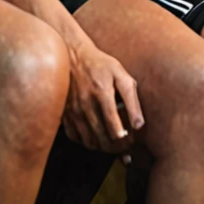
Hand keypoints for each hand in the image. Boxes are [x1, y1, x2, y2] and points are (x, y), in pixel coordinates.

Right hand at [63, 41, 143, 157]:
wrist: (72, 55)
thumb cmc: (100, 64)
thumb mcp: (120, 73)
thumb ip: (131, 98)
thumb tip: (139, 124)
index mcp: (102, 91)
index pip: (113, 124)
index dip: (123, 138)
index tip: (130, 140)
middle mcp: (85, 103)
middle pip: (101, 136)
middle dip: (115, 146)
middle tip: (124, 146)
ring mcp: (73, 110)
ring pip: (88, 141)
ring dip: (102, 147)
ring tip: (112, 144)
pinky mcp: (65, 114)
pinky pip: (75, 137)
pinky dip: (86, 143)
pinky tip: (95, 139)